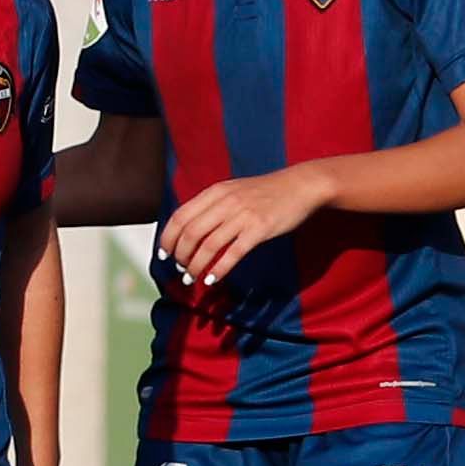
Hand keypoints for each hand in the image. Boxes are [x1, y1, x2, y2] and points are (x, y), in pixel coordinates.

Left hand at [160, 166, 331, 287]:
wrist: (300, 186)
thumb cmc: (267, 192)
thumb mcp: (234, 191)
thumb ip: (213, 205)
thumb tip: (191, 228)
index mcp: (215, 192)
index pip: (180, 216)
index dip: (167, 237)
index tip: (164, 254)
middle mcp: (225, 202)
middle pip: (191, 233)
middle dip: (180, 255)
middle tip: (180, 268)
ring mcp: (242, 216)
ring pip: (208, 246)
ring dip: (196, 266)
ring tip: (191, 277)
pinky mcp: (259, 230)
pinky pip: (233, 254)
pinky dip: (219, 269)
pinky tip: (212, 280)